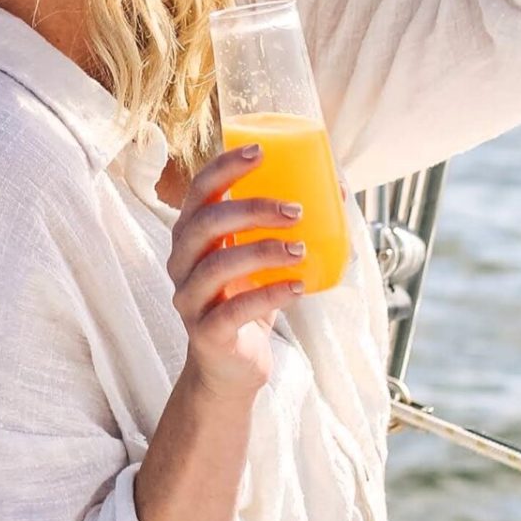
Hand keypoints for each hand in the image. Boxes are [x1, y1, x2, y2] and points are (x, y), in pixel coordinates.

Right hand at [165, 144, 309, 395]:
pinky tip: (298, 287)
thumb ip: (283, 226)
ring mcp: (189, 300)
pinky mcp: (206, 334)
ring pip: (216, 267)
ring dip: (263, 251)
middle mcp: (181, 264)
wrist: (231, 367)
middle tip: (295, 210)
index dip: (223, 167)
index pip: (198, 192)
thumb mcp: (260, 260)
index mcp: (191, 237)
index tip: (260, 153)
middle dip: (250, 210)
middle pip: (204, 224)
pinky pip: (234, 310)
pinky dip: (269, 295)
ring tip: (300, 249)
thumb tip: (339, 187)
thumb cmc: (247, 302)